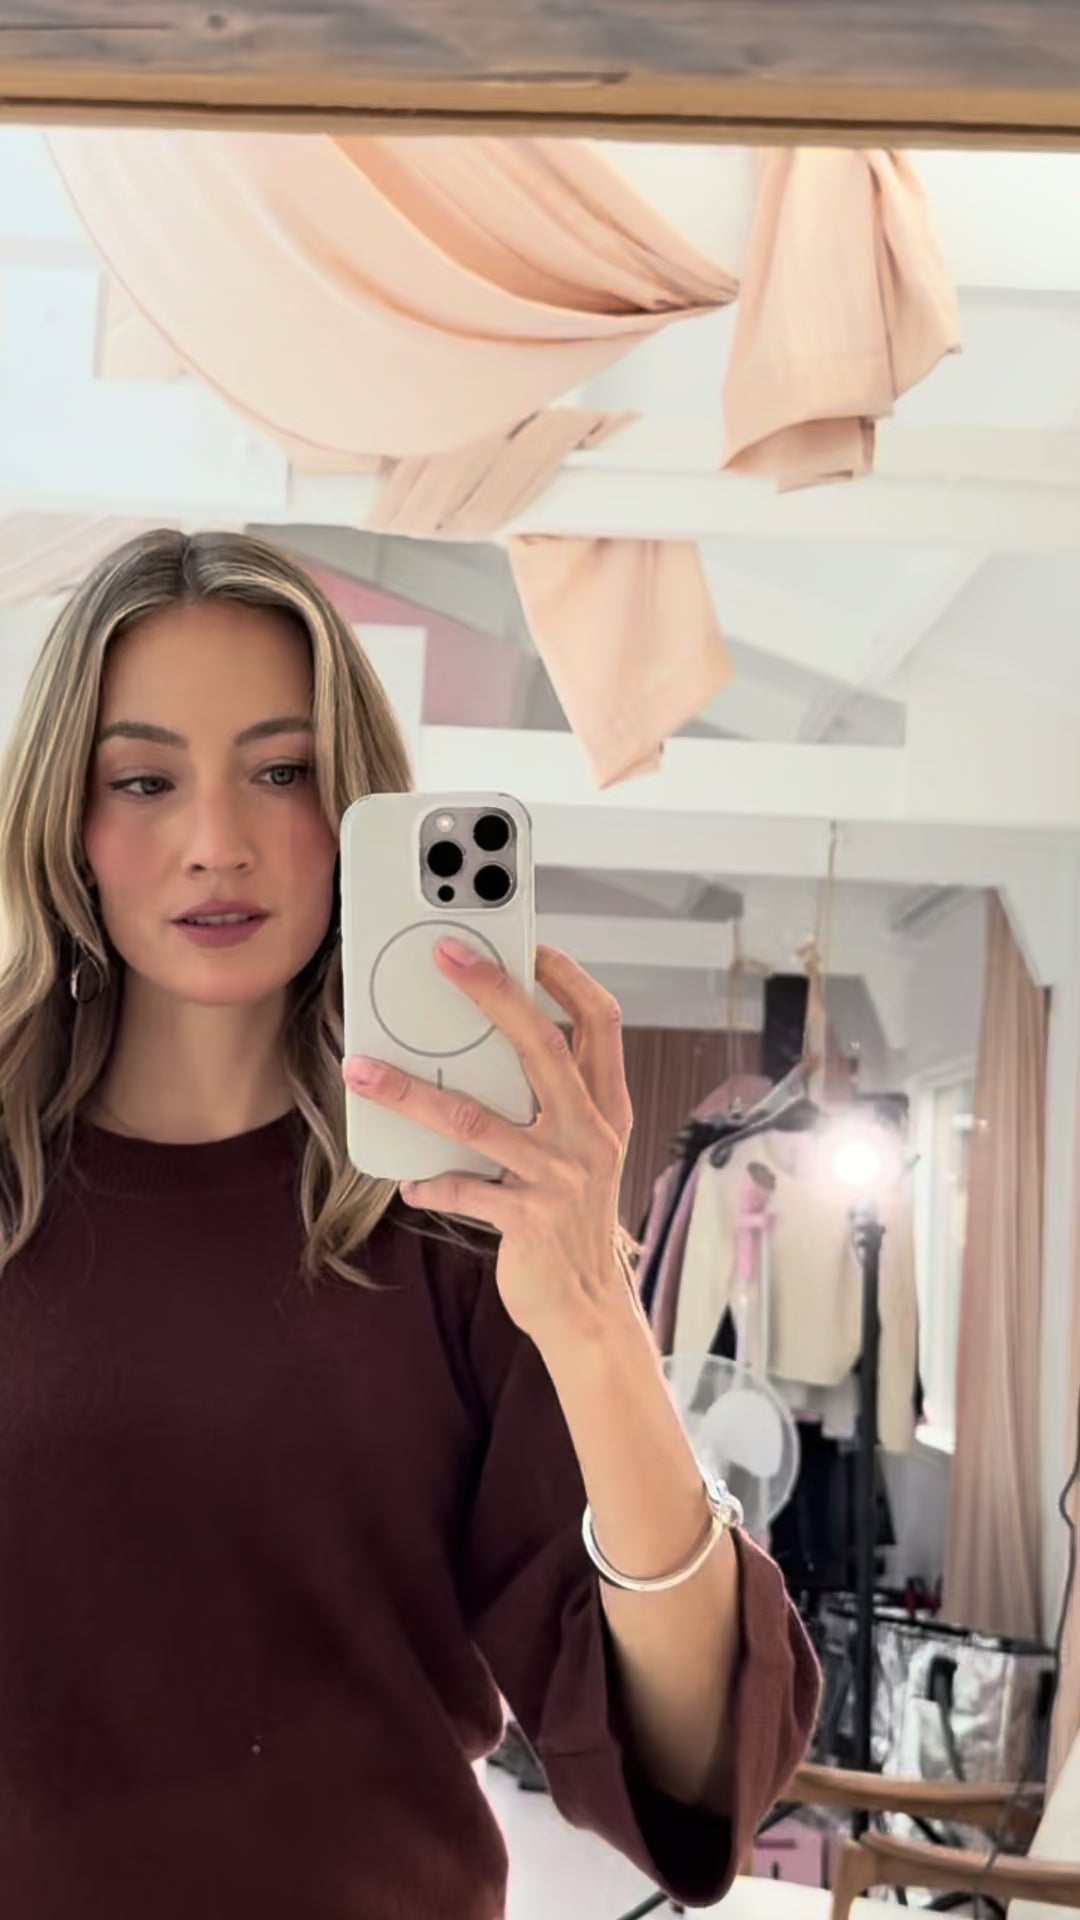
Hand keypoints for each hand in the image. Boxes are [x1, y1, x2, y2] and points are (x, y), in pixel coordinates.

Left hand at [341, 941, 633, 1347]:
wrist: (587, 1308)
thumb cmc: (572, 1219)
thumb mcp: (582, 1152)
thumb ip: (553, 1100)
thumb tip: (491, 1047)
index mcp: (607, 1108)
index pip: (602, 1022)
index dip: (568, 977)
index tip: (530, 943)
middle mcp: (590, 1134)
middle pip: (543, 1045)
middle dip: (493, 993)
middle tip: (447, 957)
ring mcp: (560, 1176)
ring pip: (475, 1117)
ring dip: (410, 1092)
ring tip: (363, 1071)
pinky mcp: (527, 1219)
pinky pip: (463, 1188)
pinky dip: (430, 1182)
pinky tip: (409, 1180)